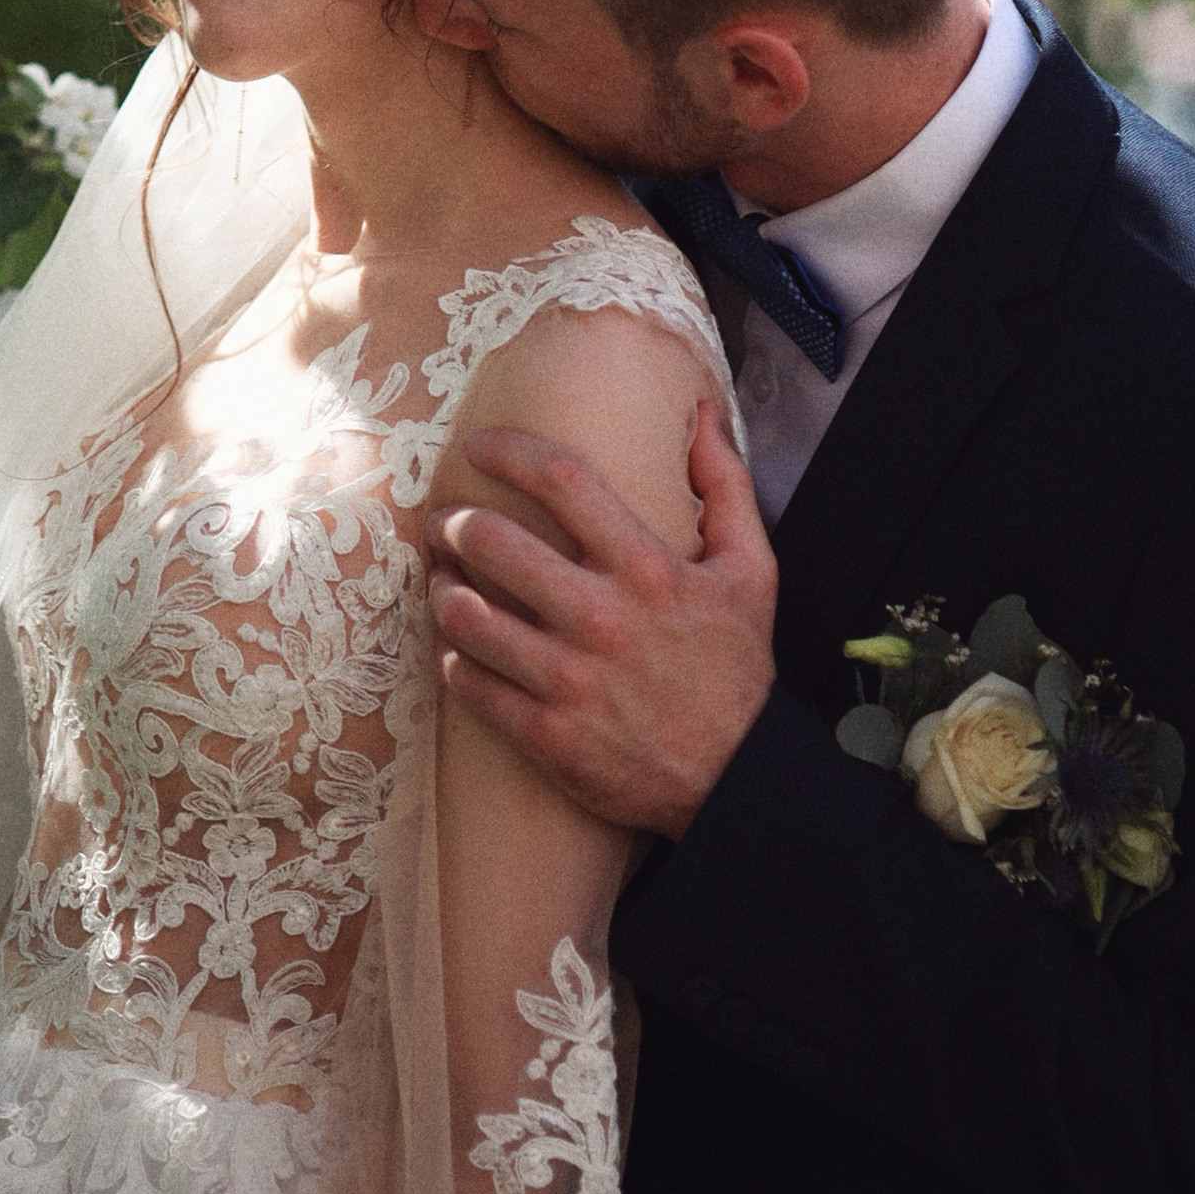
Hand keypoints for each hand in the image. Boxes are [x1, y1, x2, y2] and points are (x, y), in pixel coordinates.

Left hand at [425, 401, 777, 843]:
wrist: (741, 780)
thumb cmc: (737, 669)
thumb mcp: (752, 570)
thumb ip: (724, 484)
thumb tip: (701, 413)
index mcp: (646, 568)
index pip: (560, 479)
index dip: (508, 450)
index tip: (478, 445)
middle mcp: (601, 618)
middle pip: (493, 542)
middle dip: (452, 522)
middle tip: (442, 520)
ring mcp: (570, 681)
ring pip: (468, 617)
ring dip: (442, 590)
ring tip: (441, 580)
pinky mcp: (549, 737)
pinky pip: (472, 686)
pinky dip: (454, 661)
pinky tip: (456, 648)